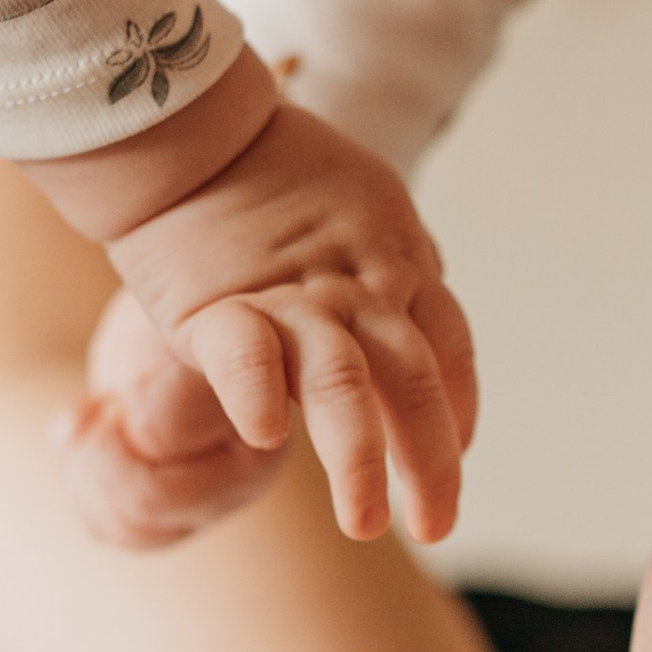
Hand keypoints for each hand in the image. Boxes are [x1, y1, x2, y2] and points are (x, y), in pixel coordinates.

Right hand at [99, 100, 478, 546]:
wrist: (192, 125)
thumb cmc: (269, 163)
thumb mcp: (362, 202)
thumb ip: (388, 262)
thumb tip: (416, 302)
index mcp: (398, 265)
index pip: (449, 350)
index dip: (458, 409)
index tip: (459, 452)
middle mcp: (358, 289)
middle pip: (414, 385)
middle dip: (432, 465)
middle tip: (436, 526)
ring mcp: (292, 300)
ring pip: (347, 387)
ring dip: (360, 462)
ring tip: (367, 525)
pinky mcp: (220, 308)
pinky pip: (250, 359)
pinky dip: (264, 398)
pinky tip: (269, 440)